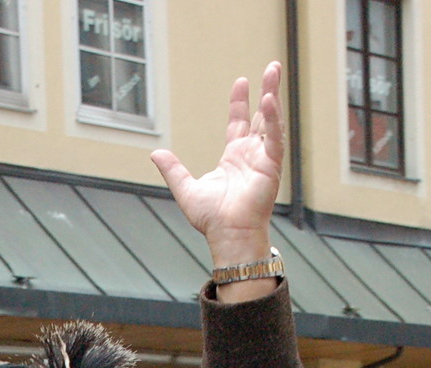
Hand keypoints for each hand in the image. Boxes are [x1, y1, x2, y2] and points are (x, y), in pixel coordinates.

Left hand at [150, 63, 284, 265]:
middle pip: (261, 116)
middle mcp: (251, 155)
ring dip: (274, 97)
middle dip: (267, 91)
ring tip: (274, 73)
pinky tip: (269, 101)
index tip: (241, 82)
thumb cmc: (212, 220)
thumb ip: (173, 169)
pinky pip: (274, 139)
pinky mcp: (271, 167)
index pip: (239, 123)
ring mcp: (263, 160)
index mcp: (234, 158)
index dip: (240, 102)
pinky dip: (272, 120)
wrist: (227, 235)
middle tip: (272, 68)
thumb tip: (156, 153)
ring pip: (271, 122)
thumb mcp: (186, 189)